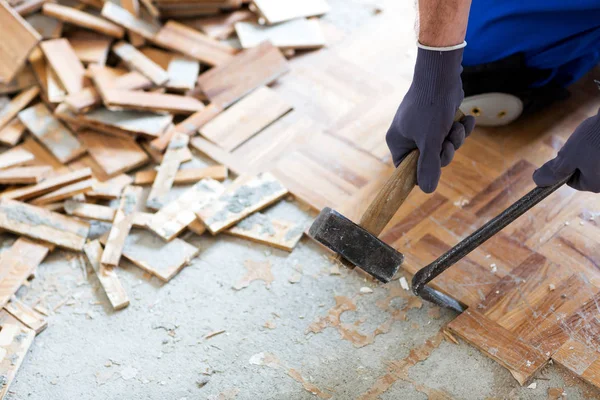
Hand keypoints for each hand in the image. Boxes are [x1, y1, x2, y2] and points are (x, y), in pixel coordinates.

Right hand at [386, 47, 474, 192]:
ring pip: (442, 146)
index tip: (435, 166)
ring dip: (455, 139)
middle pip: (428, 159)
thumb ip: (428, 166)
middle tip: (447, 143)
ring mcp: (423, 126)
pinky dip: (460, 128)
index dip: (423, 171)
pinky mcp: (437, 118)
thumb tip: (427, 190)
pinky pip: (449, 132)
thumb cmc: (431, 107)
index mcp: (398, 141)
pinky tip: (467, 120)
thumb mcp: (430, 141)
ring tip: (457, 127)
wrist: (441, 74)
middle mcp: (407, 135)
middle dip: (444, 152)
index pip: (406, 168)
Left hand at [534, 113, 599, 191]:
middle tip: (576, 147)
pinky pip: (596, 153)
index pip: (570, 182)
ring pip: (588, 162)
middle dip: (574, 159)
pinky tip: (594, 137)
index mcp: (595, 185)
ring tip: (586, 141)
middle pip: (580, 172)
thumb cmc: (592, 140)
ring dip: (582, 152)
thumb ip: (554, 171)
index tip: (564, 155)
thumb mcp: (567, 157)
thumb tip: (538, 181)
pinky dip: (592, 146)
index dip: (563, 168)